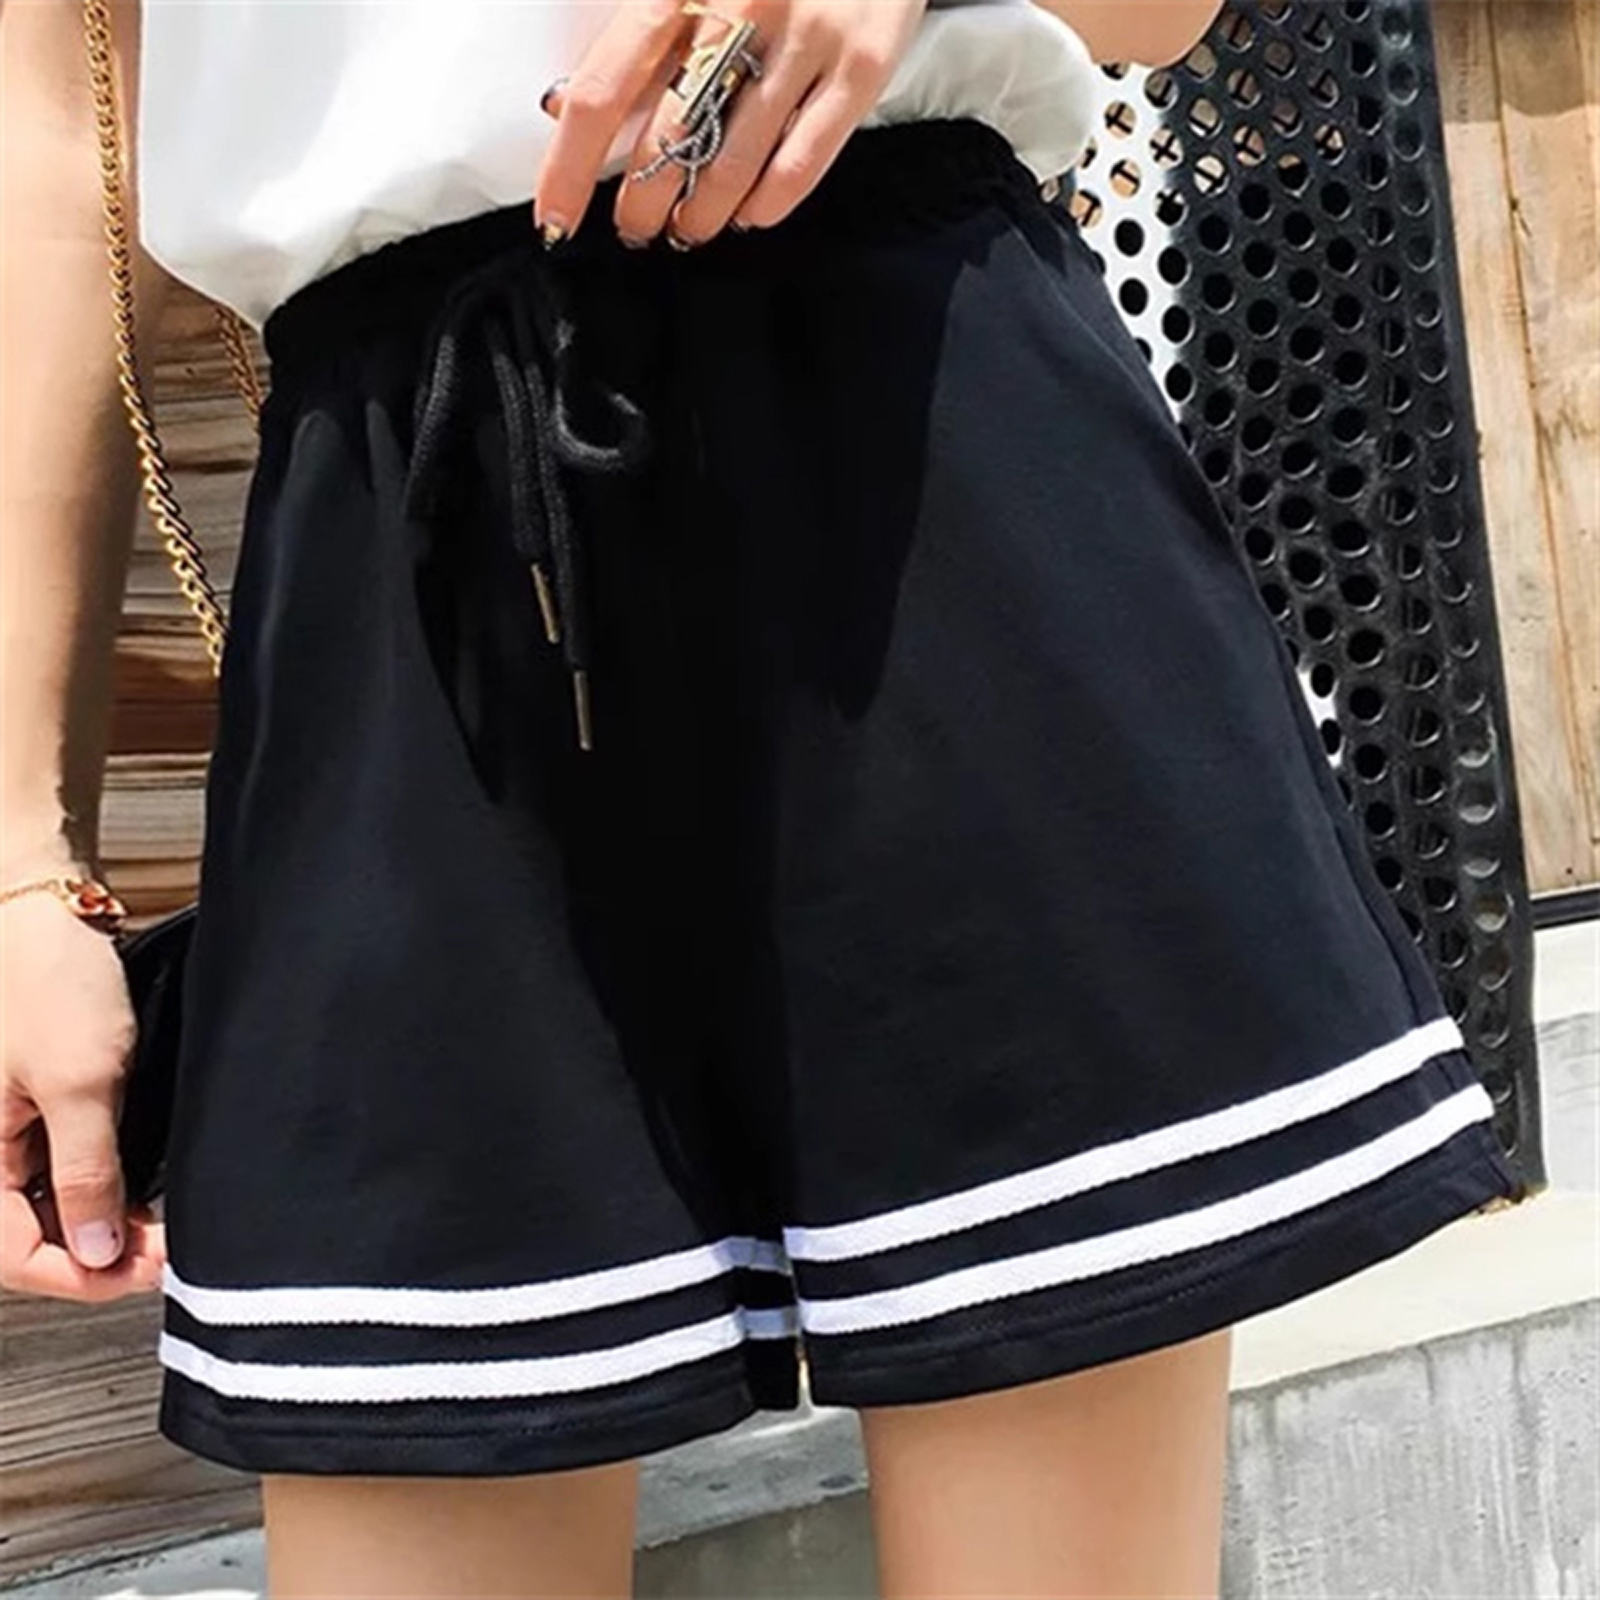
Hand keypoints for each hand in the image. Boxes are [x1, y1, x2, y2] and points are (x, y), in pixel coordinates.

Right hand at [0, 870, 165, 1300]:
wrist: (43, 912)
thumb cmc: (50, 981)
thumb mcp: (82, 1081)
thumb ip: (88, 1171)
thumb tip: (95, 1251)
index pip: (12, 1255)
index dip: (79, 1276)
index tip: (143, 1270)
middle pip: (27, 1238)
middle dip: (95, 1255)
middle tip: (163, 1251)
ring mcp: (2, 1134)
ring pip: (43, 1209)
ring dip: (99, 1225)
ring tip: (158, 1227)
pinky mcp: (26, 1113)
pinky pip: (52, 1172)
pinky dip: (96, 1189)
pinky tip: (137, 1194)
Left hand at [534, 0, 928, 248]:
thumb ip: (634, 34)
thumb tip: (562, 104)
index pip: (604, 89)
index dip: (571, 167)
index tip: (556, 219)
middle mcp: (741, 3)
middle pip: (669, 139)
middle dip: (643, 204)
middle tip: (637, 227)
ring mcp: (806, 36)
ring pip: (733, 162)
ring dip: (702, 214)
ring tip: (690, 228)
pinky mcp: (861, 64)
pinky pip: (804, 161)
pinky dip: (768, 203)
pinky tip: (751, 214)